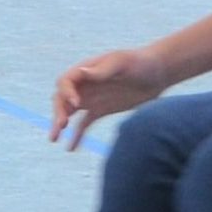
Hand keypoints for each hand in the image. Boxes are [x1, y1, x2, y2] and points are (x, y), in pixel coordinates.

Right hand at [49, 47, 169, 150]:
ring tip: (54, 139)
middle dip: (59, 111)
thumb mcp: (121, 63)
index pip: (66, 81)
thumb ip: (102, 70)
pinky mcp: (100, 110)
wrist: (157, 74)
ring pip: (68, 112)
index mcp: (86, 70)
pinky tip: (70, 148)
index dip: (66, 93)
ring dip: (60, 123)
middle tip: (62, 125)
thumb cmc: (139, 63)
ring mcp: (91, 98)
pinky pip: (83, 124)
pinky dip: (76, 136)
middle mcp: (84, 84)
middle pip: (62, 98)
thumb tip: (81, 73)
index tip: (76, 104)